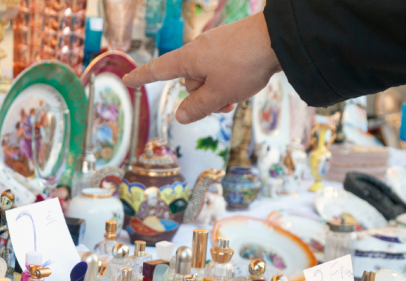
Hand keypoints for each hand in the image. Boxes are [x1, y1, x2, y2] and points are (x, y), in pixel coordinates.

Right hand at [123, 13, 280, 123]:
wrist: (278, 39)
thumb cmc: (245, 65)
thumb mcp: (219, 94)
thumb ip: (197, 108)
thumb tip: (180, 116)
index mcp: (189, 58)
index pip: (159, 70)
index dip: (142, 77)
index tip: (126, 80)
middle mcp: (199, 50)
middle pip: (190, 83)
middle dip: (203, 97)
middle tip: (224, 102)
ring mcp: (217, 48)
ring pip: (209, 80)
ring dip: (219, 93)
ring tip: (237, 94)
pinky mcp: (232, 48)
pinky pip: (222, 71)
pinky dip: (229, 83)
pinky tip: (244, 85)